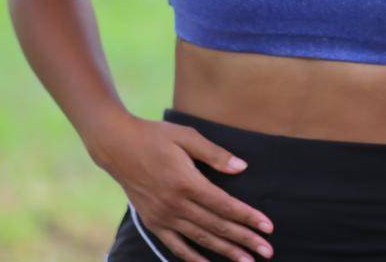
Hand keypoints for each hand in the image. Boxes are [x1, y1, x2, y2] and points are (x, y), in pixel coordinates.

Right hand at [94, 114, 274, 261]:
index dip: (248, 217)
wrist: (117, 146)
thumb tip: (242, 168)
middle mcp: (175, 204)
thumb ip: (215, 154)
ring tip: (246, 261)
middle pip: (217, 226)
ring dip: (225, 251)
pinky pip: (175, 246)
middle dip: (244, 239)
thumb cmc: (156, 136)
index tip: (268, 227)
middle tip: (267, 251)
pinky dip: (192, 258)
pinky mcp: (152, 222)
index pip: (225, 205)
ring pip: (200, 239)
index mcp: (187, 182)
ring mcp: (162, 216)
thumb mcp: (187, 137)